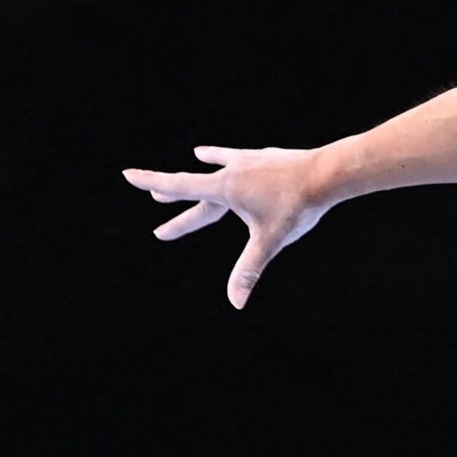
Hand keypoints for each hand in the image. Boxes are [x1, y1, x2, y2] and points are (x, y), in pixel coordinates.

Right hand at [121, 145, 333, 309]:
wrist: (328, 172)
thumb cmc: (297, 206)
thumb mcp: (270, 240)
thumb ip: (249, 269)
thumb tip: (236, 303)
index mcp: (225, 189)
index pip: (179, 186)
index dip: (152, 181)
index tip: (127, 173)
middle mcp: (233, 171)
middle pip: (197, 187)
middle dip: (175, 195)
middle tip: (153, 197)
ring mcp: (251, 161)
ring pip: (223, 164)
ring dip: (206, 166)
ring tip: (196, 157)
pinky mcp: (270, 157)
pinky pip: (247, 157)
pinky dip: (235, 156)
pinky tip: (234, 153)